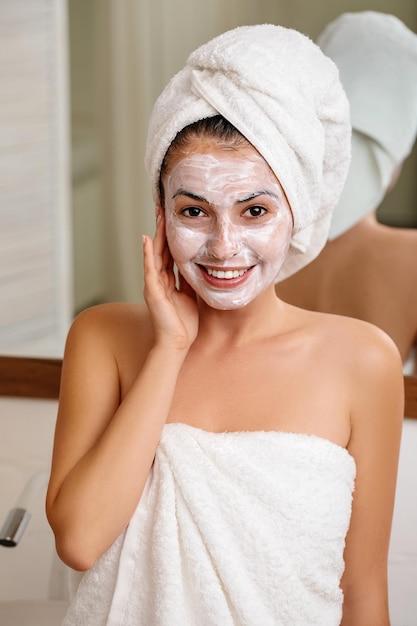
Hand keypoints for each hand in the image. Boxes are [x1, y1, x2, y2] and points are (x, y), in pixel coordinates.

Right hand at [143, 214, 197, 351]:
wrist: (176, 344)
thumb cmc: (184, 324)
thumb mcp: (191, 296)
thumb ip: (190, 281)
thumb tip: (199, 266)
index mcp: (168, 281)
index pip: (169, 254)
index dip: (171, 237)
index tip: (174, 219)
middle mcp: (158, 280)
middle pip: (160, 250)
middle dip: (162, 230)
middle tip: (164, 209)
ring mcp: (153, 285)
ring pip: (155, 255)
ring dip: (156, 235)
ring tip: (157, 216)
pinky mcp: (152, 291)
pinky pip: (150, 269)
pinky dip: (148, 254)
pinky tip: (147, 240)